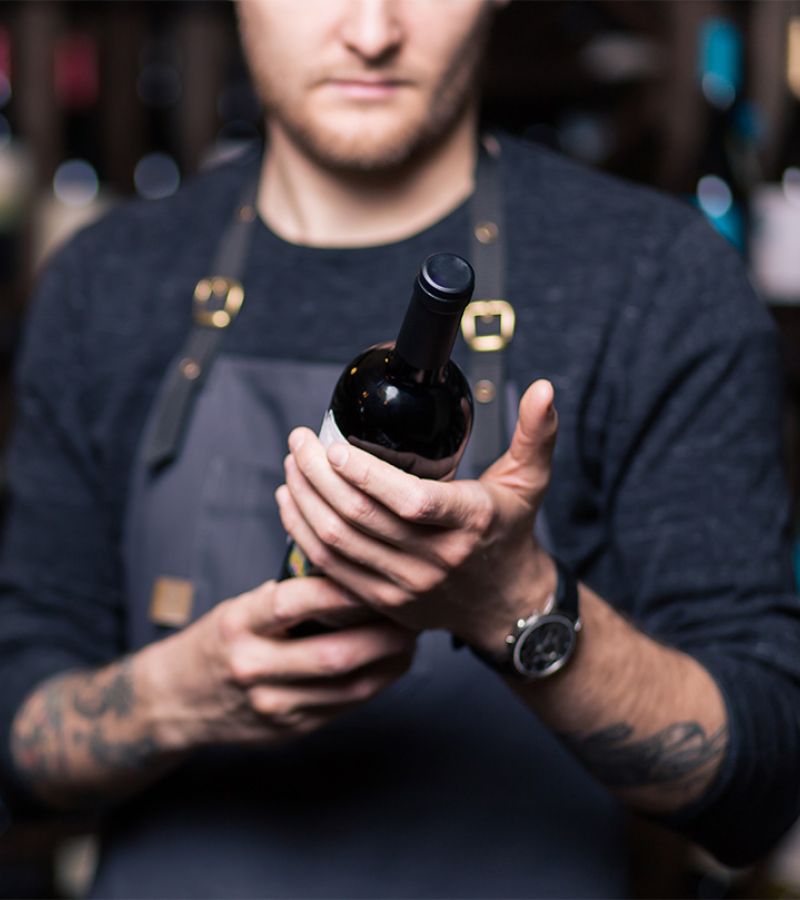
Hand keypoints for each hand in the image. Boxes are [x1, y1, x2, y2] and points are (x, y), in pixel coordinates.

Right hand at [142, 577, 416, 750]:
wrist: (177, 701)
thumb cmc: (221, 640)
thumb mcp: (241, 608)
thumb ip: (289, 597)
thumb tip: (352, 574)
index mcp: (239, 626)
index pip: (293, 604)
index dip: (338, 591)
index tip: (372, 577)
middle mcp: (253, 668)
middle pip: (333, 655)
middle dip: (382, 635)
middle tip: (412, 615)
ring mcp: (272, 706)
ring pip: (348, 687)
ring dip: (389, 663)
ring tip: (411, 639)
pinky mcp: (289, 730)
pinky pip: (344, 707)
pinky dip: (375, 683)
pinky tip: (391, 664)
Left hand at [275, 379, 558, 654]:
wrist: (504, 604)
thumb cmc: (510, 533)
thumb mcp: (530, 481)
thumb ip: (536, 433)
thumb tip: (544, 387)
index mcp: (470, 523)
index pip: (410, 500)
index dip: (365, 474)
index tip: (335, 445)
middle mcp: (436, 559)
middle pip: (360, 517)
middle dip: (318, 475)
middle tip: (300, 441)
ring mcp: (406, 586)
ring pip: (337, 543)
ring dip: (304, 500)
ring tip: (292, 464)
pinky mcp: (383, 602)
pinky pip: (330, 568)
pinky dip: (302, 533)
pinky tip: (291, 502)